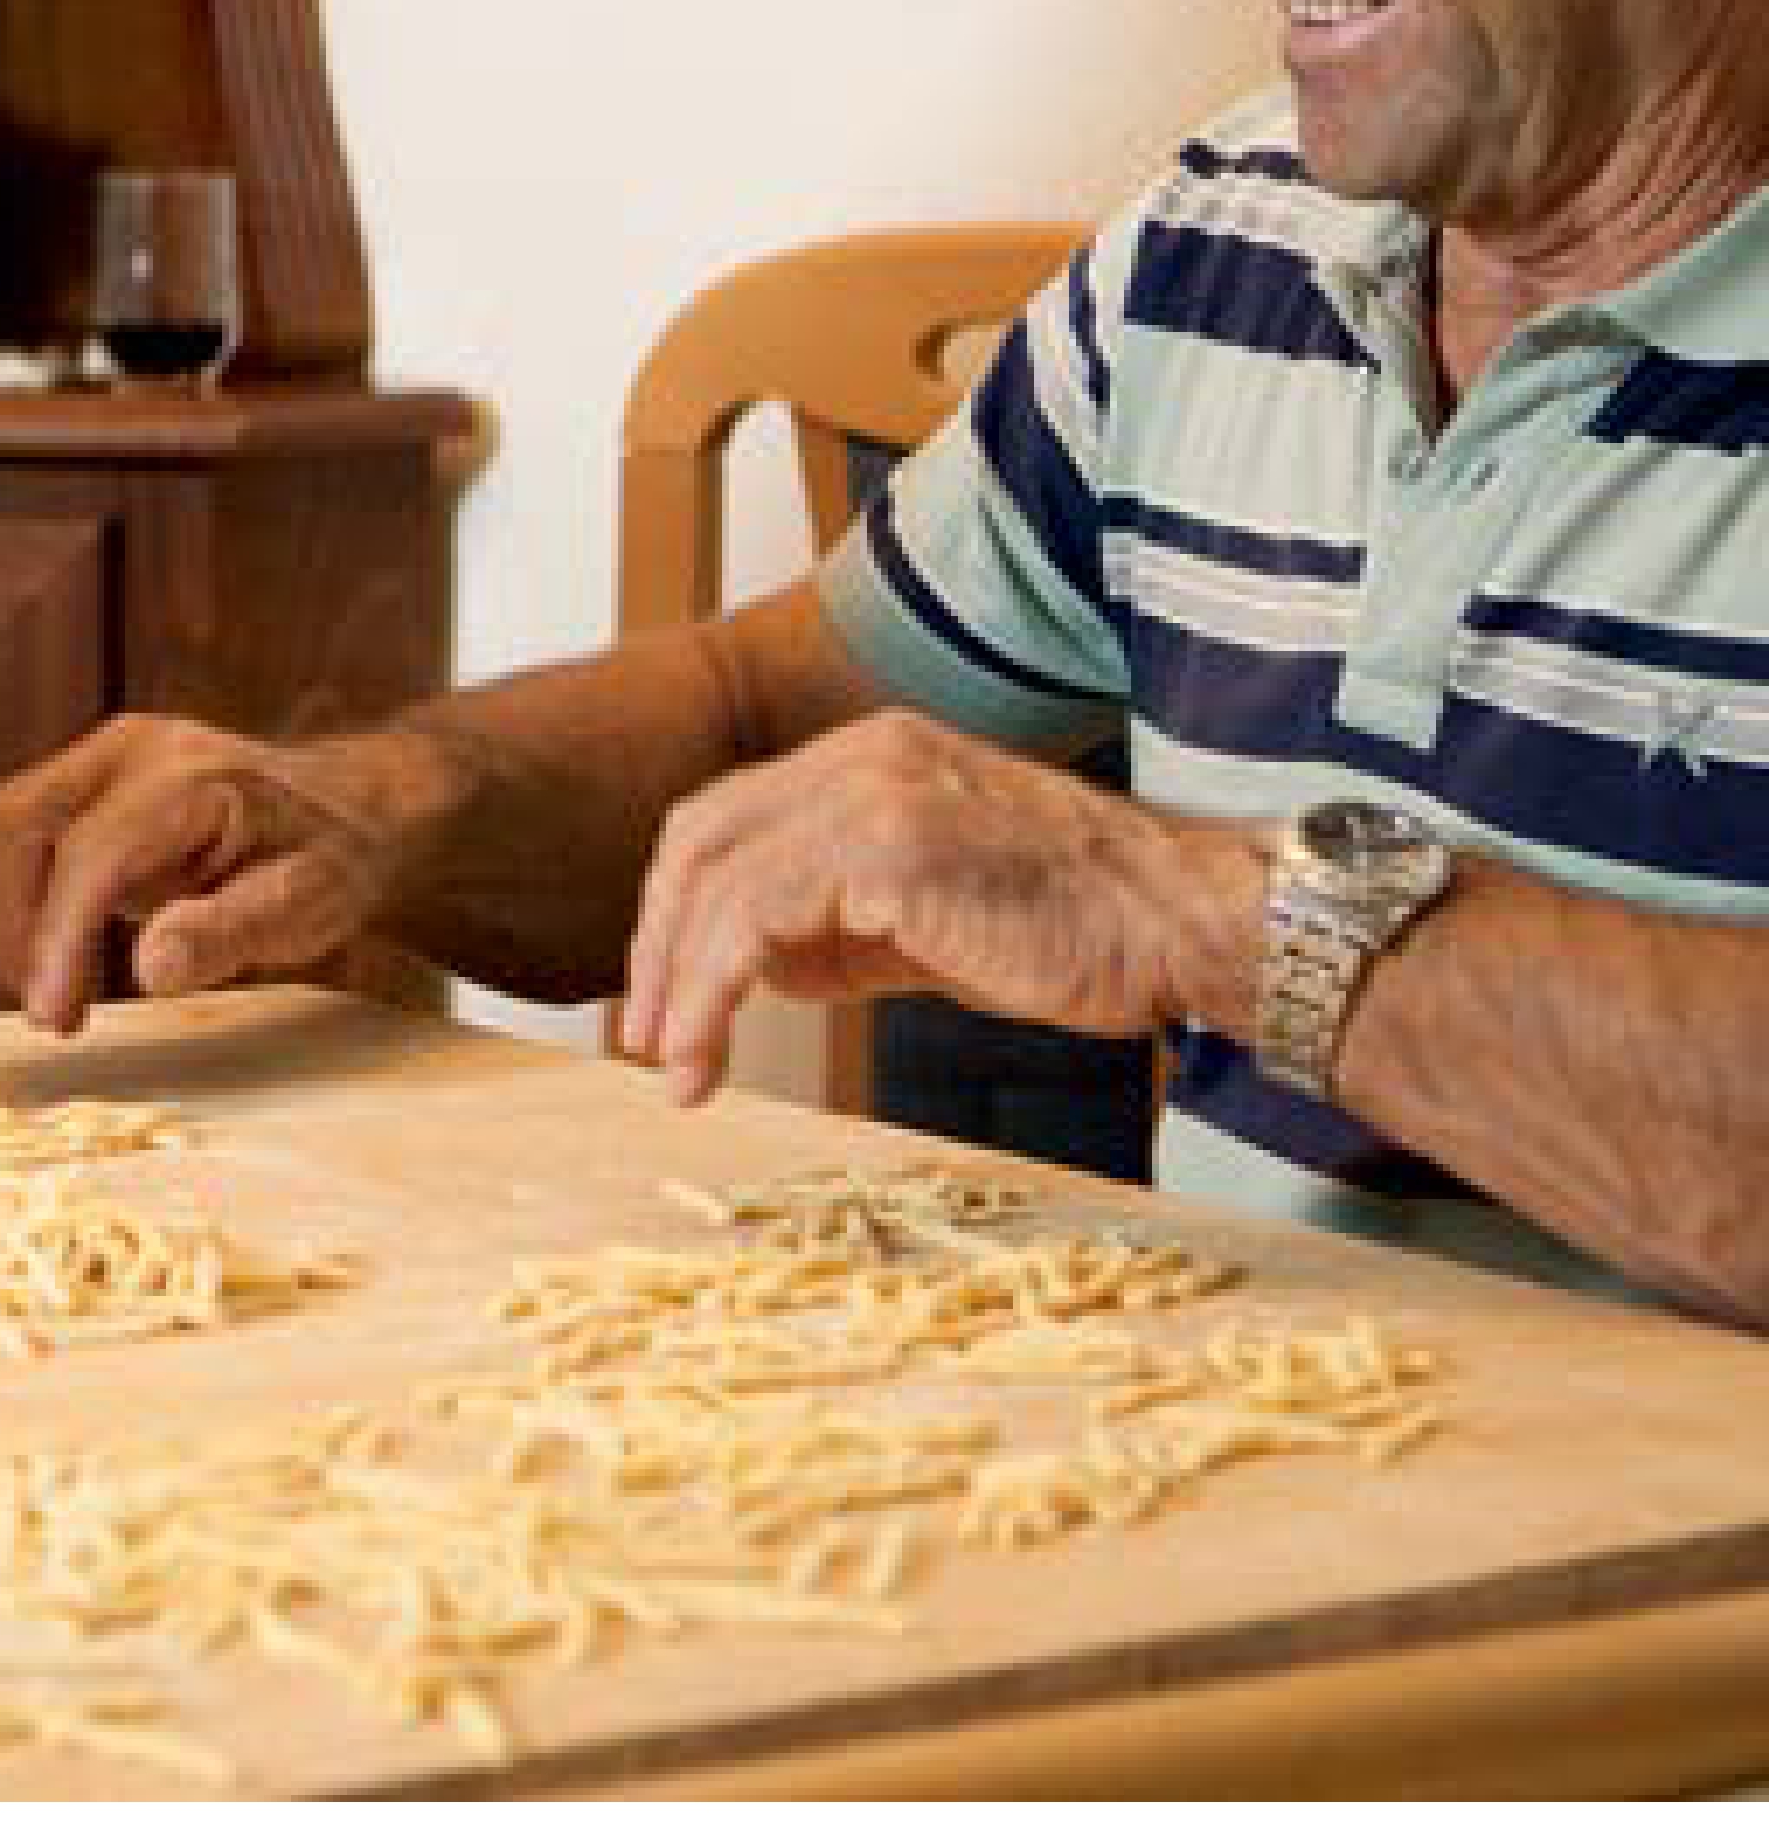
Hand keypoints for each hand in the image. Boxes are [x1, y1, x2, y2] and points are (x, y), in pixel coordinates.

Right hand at [0, 713, 421, 1036]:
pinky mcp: (76, 786)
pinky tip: (51, 957)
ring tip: (52, 992)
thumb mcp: (307, 905)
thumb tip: (152, 971)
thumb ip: (229, 934)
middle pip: (15, 828)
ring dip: (0, 920)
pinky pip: (8, 839)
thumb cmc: (327, 858)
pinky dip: (7, 903)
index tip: (48, 1014)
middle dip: (14, 930)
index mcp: (187, 776)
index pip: (89, 851)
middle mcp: (126, 752)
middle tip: (54, 1014)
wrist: (339, 805)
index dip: (55, 936)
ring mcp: (95, 763)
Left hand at [611, 709, 1238, 1104]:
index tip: (663, 998)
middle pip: (700, 838)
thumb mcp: (931, 916)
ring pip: (717, 882)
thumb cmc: (1078, 930)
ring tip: (676, 1069)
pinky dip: (715, 990)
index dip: (677, 910)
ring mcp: (874, 793)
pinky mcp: (892, 849)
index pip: (727, 820)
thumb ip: (842, 925)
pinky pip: (757, 919)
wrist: (1181, 926)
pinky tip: (714, 1053)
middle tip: (646, 1039)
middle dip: (657, 945)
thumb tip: (762, 968)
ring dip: (679, 985)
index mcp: (867, 760)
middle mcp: (860, 757)